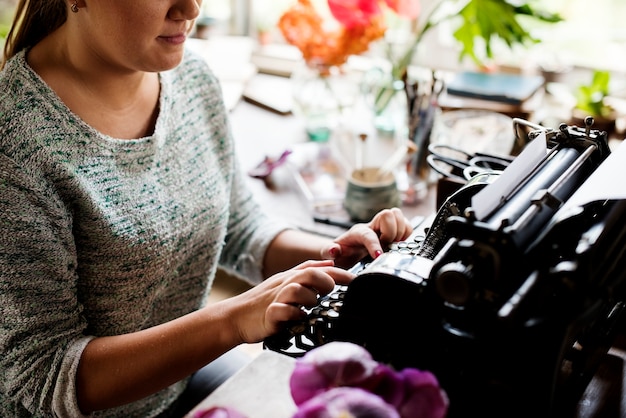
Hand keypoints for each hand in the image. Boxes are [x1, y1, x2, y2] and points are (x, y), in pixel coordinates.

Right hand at [224, 260, 354, 342]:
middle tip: (330, 293)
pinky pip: (284, 311)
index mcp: (291, 277)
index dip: (339, 273)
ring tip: (311, 306)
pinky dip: (294, 314)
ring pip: (298, 290)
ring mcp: (277, 299)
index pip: (318, 268)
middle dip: (325, 282)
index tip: (357, 280)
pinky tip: (298, 318)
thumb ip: (307, 272)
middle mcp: (285, 284)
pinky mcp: (269, 314)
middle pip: (310, 273)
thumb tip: (330, 263)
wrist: (236, 317)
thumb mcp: (285, 283)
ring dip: (310, 298)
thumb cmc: (264, 302)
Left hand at [322, 208, 412, 268]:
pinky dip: (407, 234)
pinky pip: (407, 225)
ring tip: (394, 245)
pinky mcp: (393, 230)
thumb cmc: (341, 253)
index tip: (379, 256)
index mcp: (357, 232)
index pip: (369, 234)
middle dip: (392, 233)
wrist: (345, 252)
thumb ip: (329, 252)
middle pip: (388, 214)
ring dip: (401, 232)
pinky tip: (399, 244)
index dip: (375, 245)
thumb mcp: (330, 254)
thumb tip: (334, 250)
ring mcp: (383, 226)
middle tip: (387, 247)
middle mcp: (372, 225)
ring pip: (399, 215)